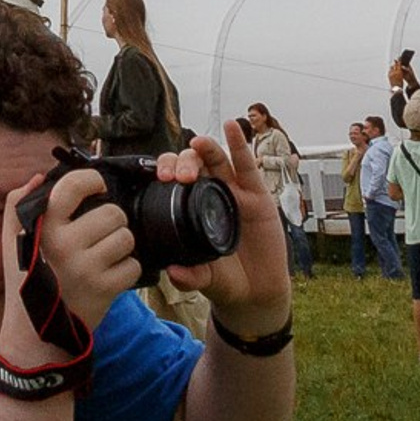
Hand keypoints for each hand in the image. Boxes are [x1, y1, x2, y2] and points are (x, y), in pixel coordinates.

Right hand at [4, 164, 142, 366]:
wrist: (34, 334)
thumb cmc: (24, 279)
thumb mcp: (11, 238)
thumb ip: (17, 202)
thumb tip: (40, 177)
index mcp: (43, 225)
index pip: (73, 185)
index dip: (92, 180)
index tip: (97, 187)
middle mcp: (65, 244)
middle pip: (112, 213)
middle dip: (112, 220)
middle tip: (102, 231)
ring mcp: (86, 268)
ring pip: (126, 238)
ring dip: (121, 245)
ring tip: (105, 254)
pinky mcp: (104, 290)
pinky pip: (133, 266)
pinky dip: (126, 270)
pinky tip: (110, 275)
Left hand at [164, 122, 292, 329]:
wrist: (258, 292)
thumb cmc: (226, 279)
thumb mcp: (205, 279)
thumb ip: (190, 276)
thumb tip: (173, 272)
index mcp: (191, 207)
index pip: (174, 178)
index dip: (166, 171)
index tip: (161, 178)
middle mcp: (210, 194)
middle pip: (194, 165)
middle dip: (184, 162)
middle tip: (179, 175)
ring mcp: (234, 192)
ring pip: (217, 160)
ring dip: (207, 148)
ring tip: (199, 144)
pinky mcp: (257, 196)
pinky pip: (247, 167)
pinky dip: (239, 145)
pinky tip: (232, 127)